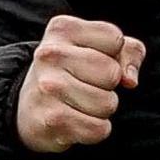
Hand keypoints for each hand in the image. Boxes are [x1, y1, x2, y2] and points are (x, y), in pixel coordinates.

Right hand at [13, 14, 142, 152]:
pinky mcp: (51, 120)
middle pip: (112, 73)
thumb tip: (130, 80)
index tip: (94, 58)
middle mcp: (49, 55)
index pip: (115, 39)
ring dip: (102, 109)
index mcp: (62, 29)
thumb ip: (129, 52)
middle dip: (110, 84)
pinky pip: (98, 129)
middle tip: (87, 85)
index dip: (115, 54)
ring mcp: (47, 87)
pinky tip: (76, 121)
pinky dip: (95, 130)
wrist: (29, 109)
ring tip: (80, 103)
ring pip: (108, 104)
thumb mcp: (102, 49)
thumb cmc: (75, 72)